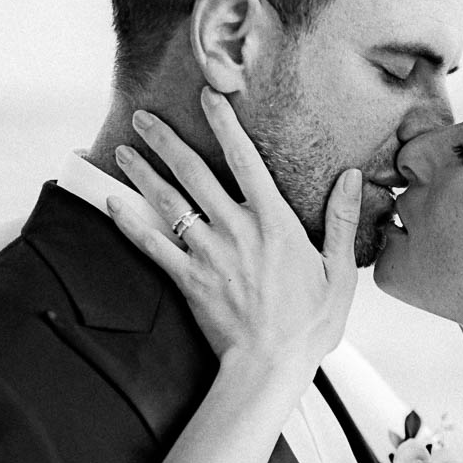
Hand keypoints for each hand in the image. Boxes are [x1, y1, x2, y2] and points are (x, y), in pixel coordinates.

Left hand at [106, 86, 360, 374]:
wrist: (271, 365)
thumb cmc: (310, 324)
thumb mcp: (339, 272)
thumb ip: (341, 221)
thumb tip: (350, 177)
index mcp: (275, 223)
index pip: (246, 160)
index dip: (226, 124)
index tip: (210, 96)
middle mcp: (236, 230)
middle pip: (194, 173)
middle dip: (166, 140)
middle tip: (144, 116)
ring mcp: (207, 253)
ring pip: (168, 202)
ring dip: (142, 172)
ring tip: (124, 150)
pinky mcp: (187, 279)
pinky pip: (151, 244)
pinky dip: (129, 222)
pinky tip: (112, 203)